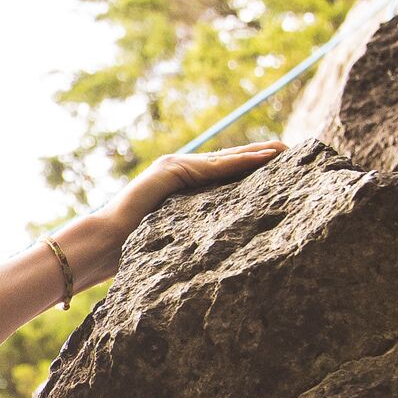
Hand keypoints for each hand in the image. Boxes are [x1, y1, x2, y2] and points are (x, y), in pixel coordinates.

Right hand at [103, 140, 283, 242]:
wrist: (105, 242)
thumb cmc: (134, 248)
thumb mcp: (175, 236)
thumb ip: (194, 229)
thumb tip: (222, 247)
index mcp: (182, 184)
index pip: (224, 171)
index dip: (251, 166)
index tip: (280, 165)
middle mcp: (180, 167)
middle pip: (229, 158)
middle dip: (261, 154)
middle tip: (293, 150)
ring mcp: (176, 165)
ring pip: (226, 158)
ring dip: (258, 153)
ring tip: (286, 149)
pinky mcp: (172, 168)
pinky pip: (216, 166)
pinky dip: (242, 161)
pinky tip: (266, 158)